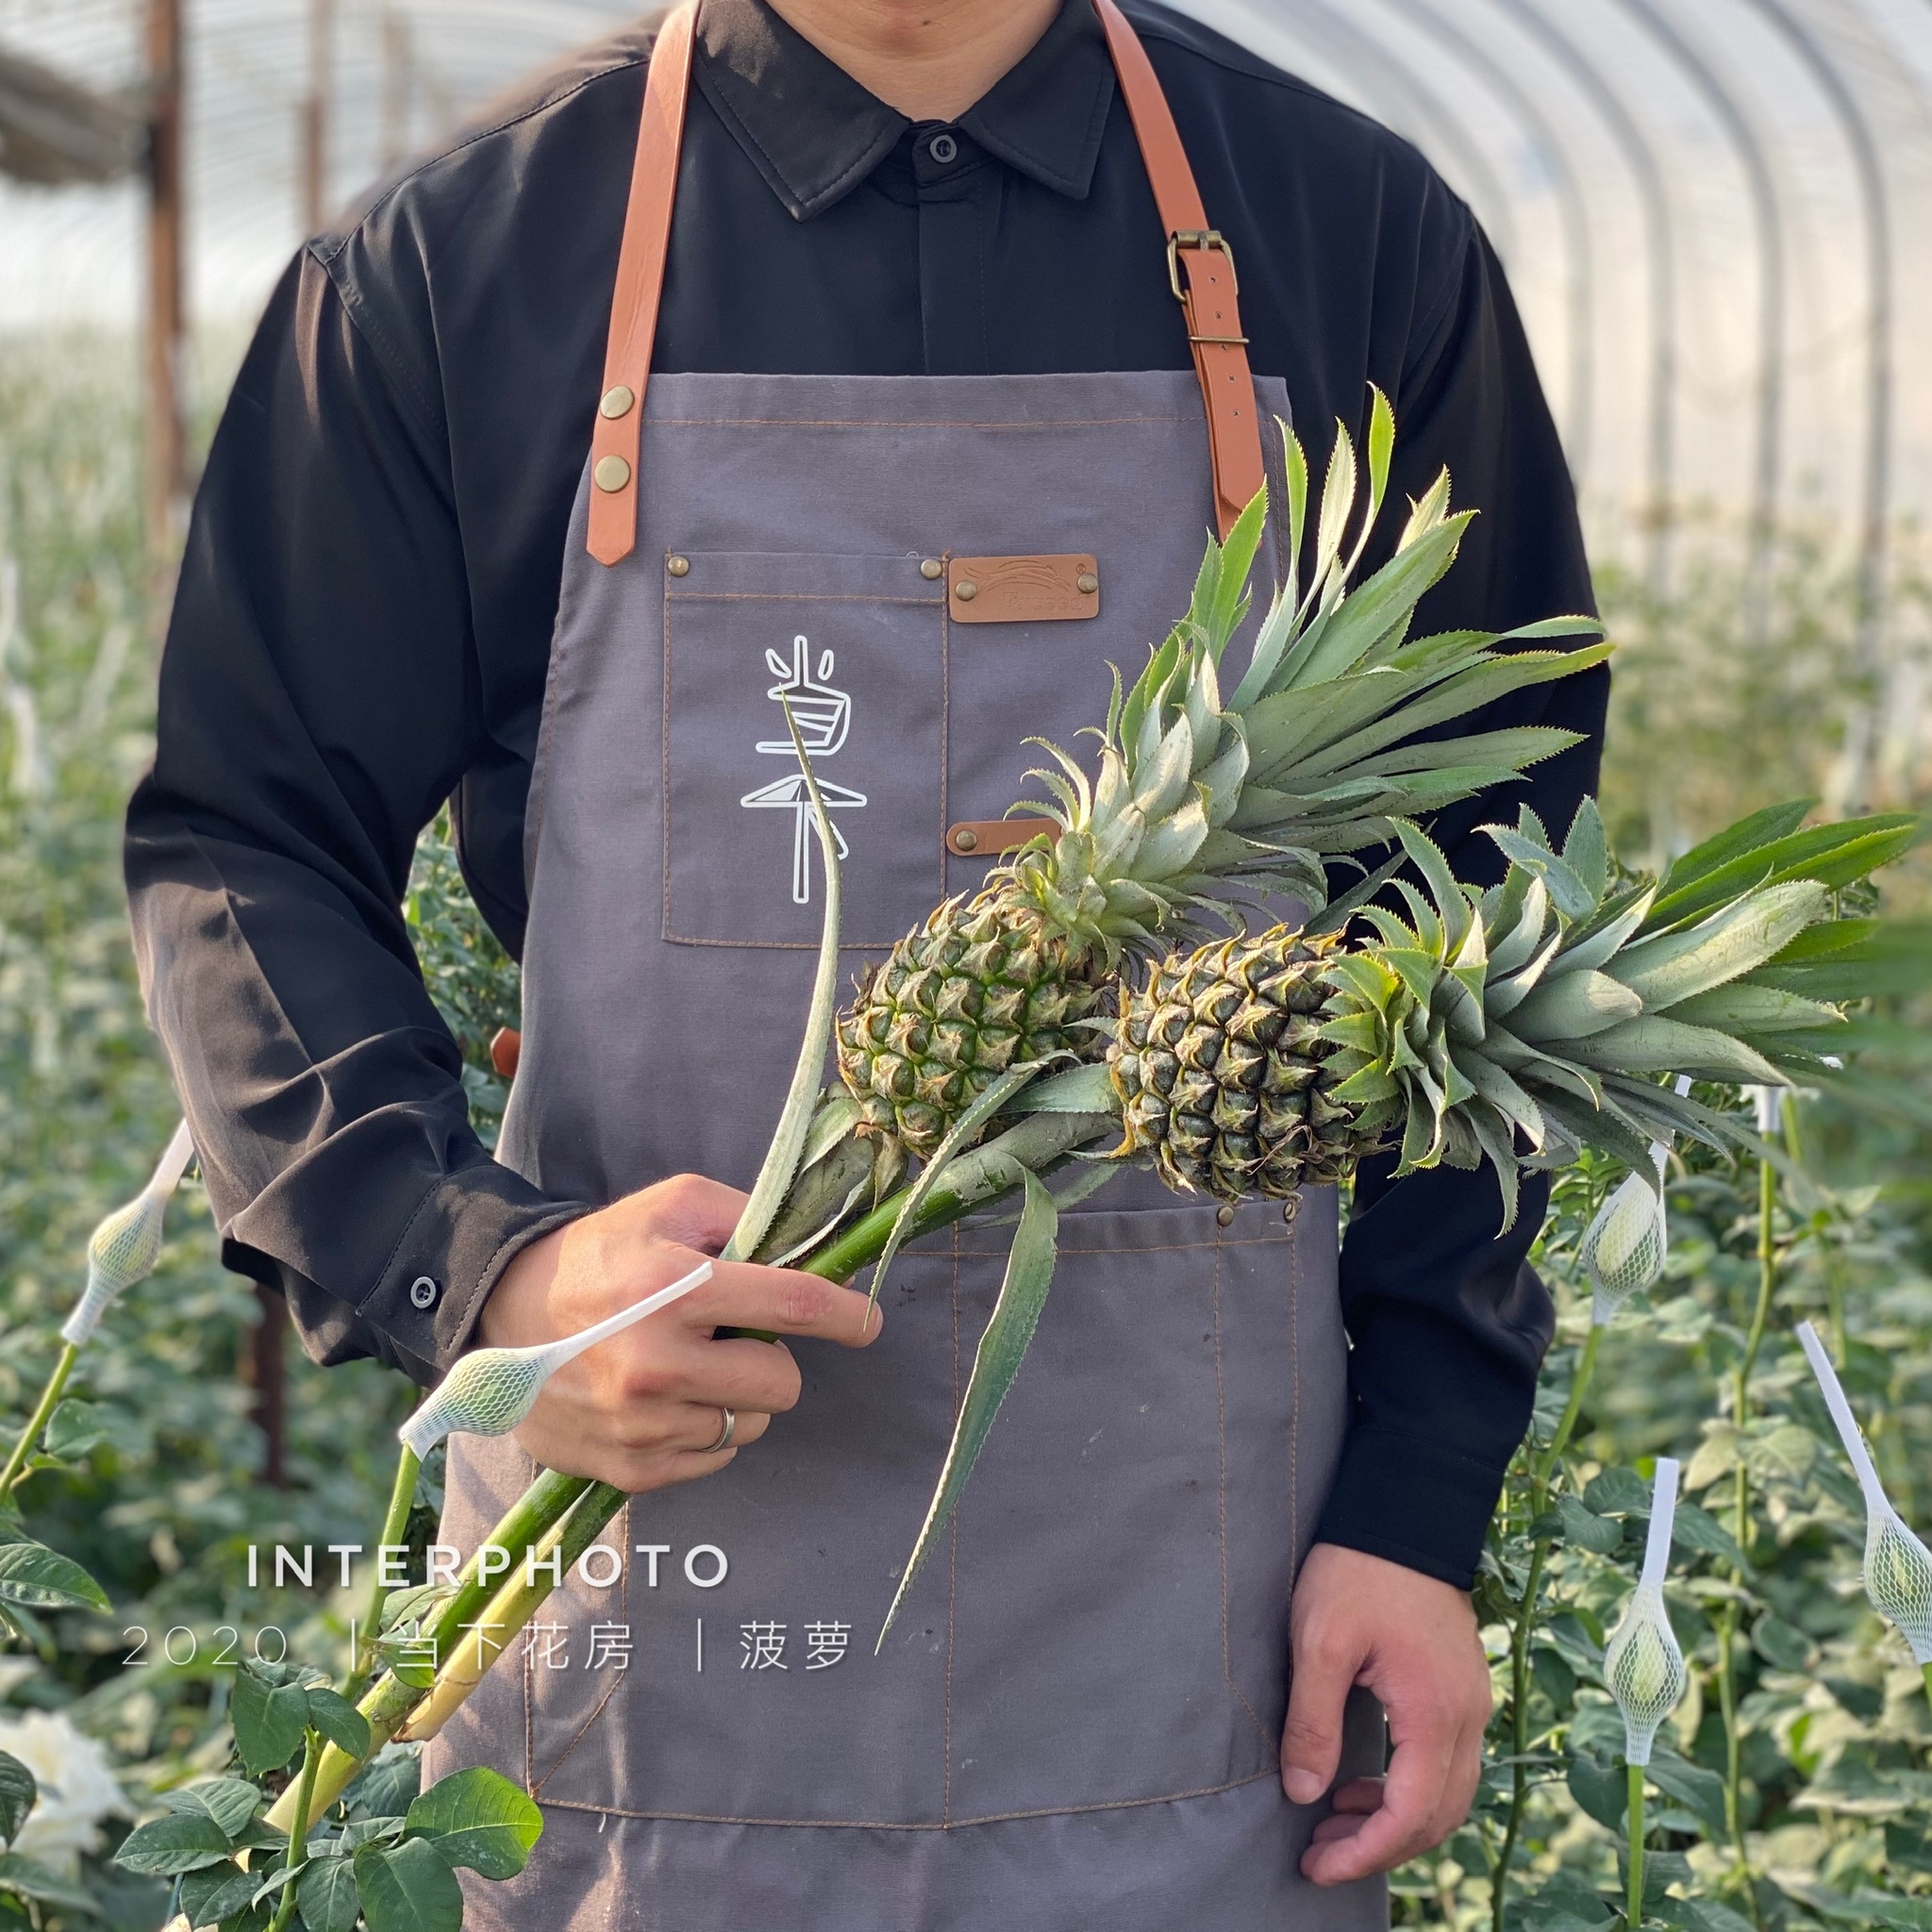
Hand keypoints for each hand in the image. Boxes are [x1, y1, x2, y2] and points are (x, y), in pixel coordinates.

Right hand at [478, 1174, 879, 1490]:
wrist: (503, 1312)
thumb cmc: (601, 1253)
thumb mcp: (670, 1206)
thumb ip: (746, 1218)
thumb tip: (813, 1249)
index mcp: (675, 1290)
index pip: (795, 1307)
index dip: (847, 1316)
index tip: (868, 1323)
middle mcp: (659, 1364)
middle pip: (782, 1383)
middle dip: (772, 1359)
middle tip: (732, 1338)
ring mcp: (642, 1424)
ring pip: (750, 1425)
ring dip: (736, 1398)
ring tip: (688, 1366)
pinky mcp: (630, 1469)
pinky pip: (714, 1458)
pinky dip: (706, 1431)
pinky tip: (667, 1400)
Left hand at [1281, 1541, 1490, 1883]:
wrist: (1403, 1510)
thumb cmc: (1358, 1571)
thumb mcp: (1319, 1641)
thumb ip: (1312, 1722)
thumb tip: (1304, 1794)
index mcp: (1434, 1712)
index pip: (1408, 1815)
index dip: (1363, 1852)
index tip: (1316, 1865)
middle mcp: (1466, 1716)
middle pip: (1437, 1818)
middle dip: (1379, 1848)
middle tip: (1319, 1854)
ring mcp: (1470, 1703)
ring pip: (1447, 1795)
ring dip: (1395, 1822)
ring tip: (1334, 1822)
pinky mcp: (1461, 1688)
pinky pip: (1446, 1764)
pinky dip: (1409, 1789)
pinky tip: (1362, 1781)